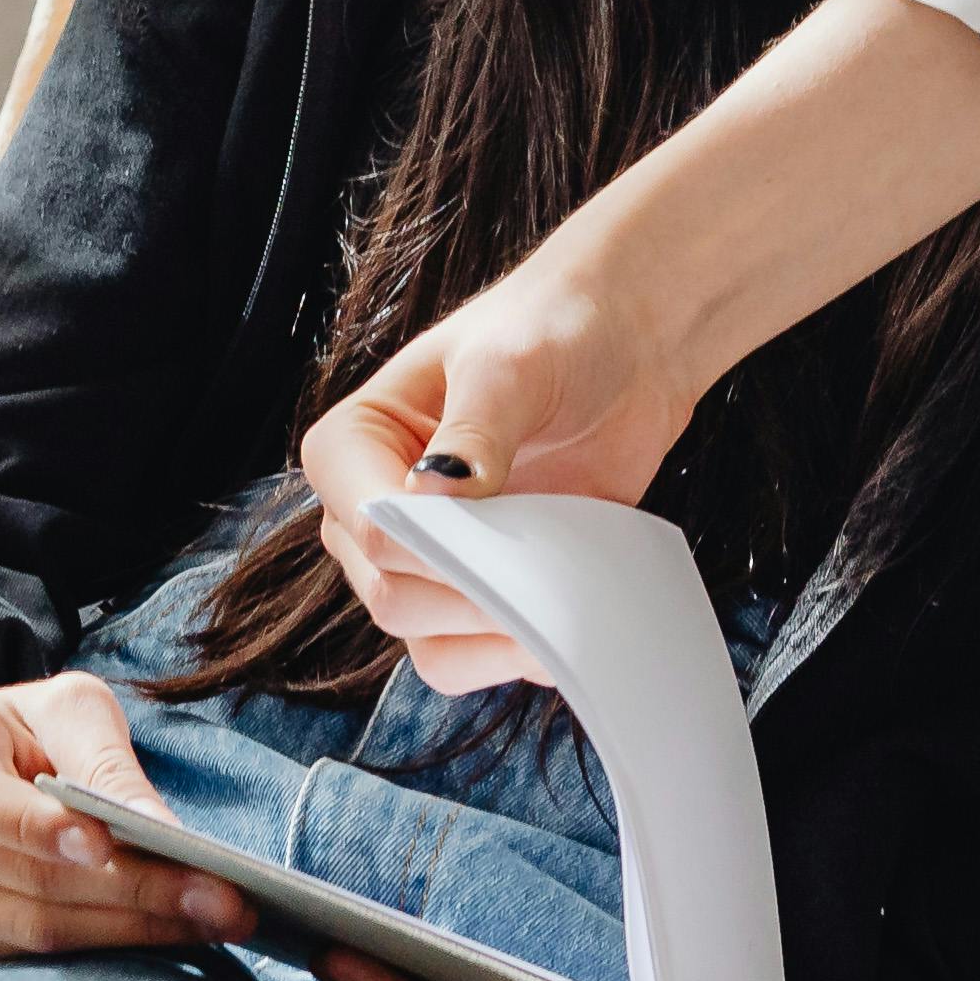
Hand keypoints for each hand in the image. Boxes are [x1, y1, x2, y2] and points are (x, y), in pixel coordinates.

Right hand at [0, 654, 250, 962]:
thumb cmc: (19, 727)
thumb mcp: (62, 706)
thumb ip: (103, 759)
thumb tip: (160, 830)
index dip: (41, 828)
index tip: (113, 842)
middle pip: (30, 878)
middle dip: (136, 891)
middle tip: (225, 898)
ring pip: (39, 929)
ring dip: (135, 930)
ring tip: (216, 920)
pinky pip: (37, 956)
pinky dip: (109, 946)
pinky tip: (170, 933)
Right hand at [301, 266, 698, 693]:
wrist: (627, 343)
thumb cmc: (554, 328)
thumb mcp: (510, 363)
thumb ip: (475, 429)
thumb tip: (438, 496)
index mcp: (352, 445)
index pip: (368, 526)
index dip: (428, 548)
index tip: (495, 539)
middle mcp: (374, 511)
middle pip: (393, 596)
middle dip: (469, 596)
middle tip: (542, 570)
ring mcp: (431, 555)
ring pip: (428, 640)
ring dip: (492, 634)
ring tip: (555, 603)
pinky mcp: (483, 584)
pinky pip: (475, 652)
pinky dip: (513, 652)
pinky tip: (560, 630)